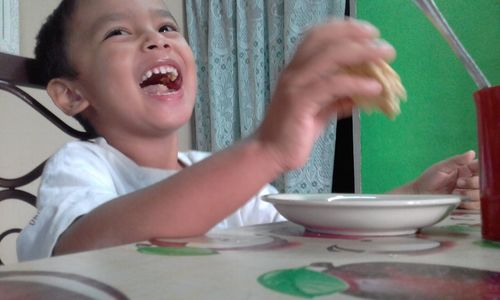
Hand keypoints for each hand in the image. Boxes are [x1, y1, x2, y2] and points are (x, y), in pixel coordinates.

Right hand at [256, 19, 394, 171]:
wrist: (271, 154)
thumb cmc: (293, 133)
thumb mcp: (320, 113)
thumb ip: (338, 100)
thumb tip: (361, 95)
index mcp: (296, 70)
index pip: (317, 37)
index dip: (343, 29)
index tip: (368, 32)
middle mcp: (294, 72)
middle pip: (325, 40)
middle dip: (357, 36)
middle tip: (383, 44)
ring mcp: (295, 85)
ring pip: (331, 57)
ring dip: (363, 54)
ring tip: (385, 58)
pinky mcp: (300, 102)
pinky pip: (332, 86)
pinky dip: (357, 83)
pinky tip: (374, 88)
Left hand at [410, 151, 479, 208]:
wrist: (420, 195)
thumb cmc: (428, 179)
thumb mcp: (441, 167)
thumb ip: (457, 161)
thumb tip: (472, 153)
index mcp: (464, 170)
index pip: (480, 167)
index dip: (480, 169)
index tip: (471, 171)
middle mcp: (468, 181)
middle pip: (482, 182)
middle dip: (472, 182)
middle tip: (458, 183)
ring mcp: (467, 193)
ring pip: (480, 194)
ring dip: (469, 193)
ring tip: (455, 192)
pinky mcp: (465, 205)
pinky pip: (475, 205)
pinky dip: (468, 203)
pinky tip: (458, 200)